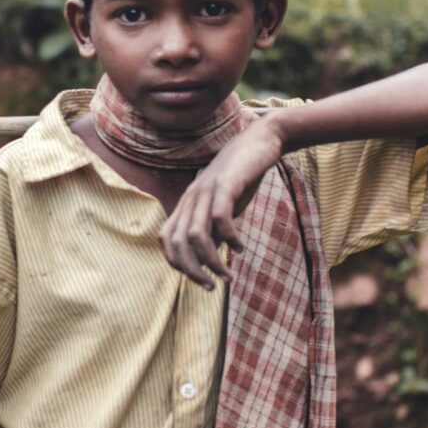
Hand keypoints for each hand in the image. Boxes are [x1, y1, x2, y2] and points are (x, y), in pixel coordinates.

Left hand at [158, 116, 286, 289]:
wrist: (260, 140)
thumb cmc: (242, 176)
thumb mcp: (224, 204)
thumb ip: (214, 227)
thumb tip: (211, 255)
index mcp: (187, 202)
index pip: (167, 240)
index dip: (178, 264)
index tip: (200, 279)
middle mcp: (192, 197)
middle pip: (178, 243)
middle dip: (192, 271)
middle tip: (211, 286)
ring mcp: (207, 190)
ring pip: (196, 235)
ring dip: (210, 261)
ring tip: (227, 276)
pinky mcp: (226, 184)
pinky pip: (220, 218)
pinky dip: (229, 238)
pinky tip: (240, 248)